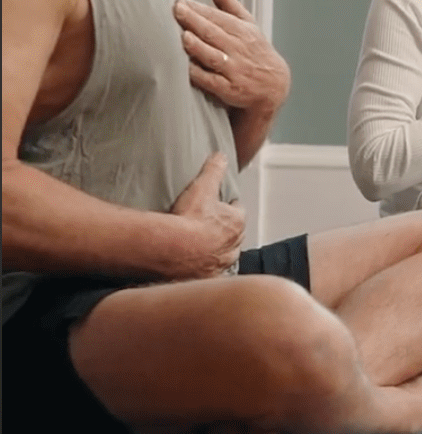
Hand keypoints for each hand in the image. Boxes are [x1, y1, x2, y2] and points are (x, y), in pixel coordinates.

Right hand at [168, 152, 243, 278]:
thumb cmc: (189, 218)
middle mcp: (234, 245)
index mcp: (236, 223)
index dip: (228, 208)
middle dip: (225, 231)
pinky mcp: (207, 278)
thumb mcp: (202, 187)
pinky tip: (194, 268)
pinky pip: (209, 274)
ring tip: (202, 248)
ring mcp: (221, 263)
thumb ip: (213, 170)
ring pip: (224, 256)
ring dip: (216, 252)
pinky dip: (204, 270)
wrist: (172, 249)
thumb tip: (220, 155)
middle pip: (233, 236)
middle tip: (210, 227)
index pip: (237, 212)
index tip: (220, 206)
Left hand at [176, 0, 290, 114]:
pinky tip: (186, 67)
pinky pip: (211, 81)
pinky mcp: (229, 89)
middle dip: (195, 21)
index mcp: (243, 31)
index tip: (181, 0)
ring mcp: (235, 70)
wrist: (274, 86)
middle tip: (177, 10)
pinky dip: (199, 74)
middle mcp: (239, 49)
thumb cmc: (255, 52)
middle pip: (214, 33)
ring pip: (213, 56)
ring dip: (199, 46)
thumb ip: (226, 2)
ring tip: (184, 36)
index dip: (199, 8)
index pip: (219, 17)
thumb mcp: (248, 24)